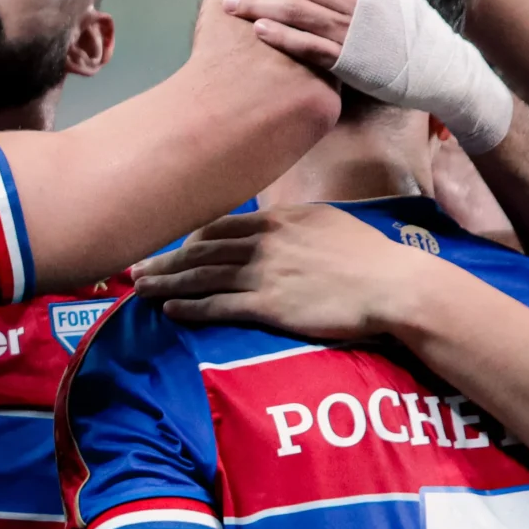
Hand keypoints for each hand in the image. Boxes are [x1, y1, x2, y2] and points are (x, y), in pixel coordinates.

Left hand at [131, 204, 433, 339]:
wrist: (393, 285)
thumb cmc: (371, 257)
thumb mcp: (330, 222)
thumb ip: (296, 223)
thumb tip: (277, 223)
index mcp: (279, 219)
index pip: (220, 225)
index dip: (190, 237)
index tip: (172, 246)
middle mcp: (265, 242)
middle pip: (201, 249)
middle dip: (165, 259)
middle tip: (136, 268)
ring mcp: (264, 273)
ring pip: (202, 276)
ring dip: (167, 282)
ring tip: (141, 288)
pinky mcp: (268, 306)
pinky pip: (218, 305)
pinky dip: (190, 306)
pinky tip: (169, 309)